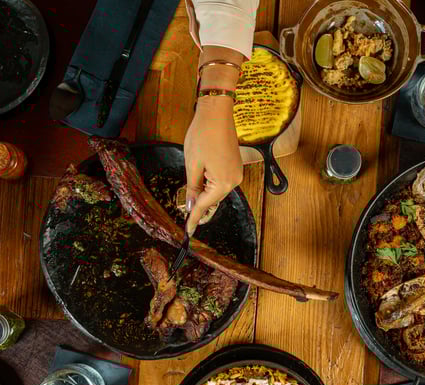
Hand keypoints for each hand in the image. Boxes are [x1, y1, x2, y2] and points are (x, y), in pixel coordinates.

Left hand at [183, 95, 242, 234]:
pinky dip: (211, 186)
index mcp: (223, 182)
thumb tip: (192, 206)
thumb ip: (192, 188)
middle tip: (187, 220)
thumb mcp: (192, 165)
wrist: (217, 113)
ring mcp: (237, 173)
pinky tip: (202, 184)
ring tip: (192, 202)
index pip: (205, 205)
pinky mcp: (236, 166)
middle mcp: (234, 181)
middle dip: (200, 208)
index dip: (194, 218)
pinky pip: (222, 182)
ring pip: (217, 191)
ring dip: (205, 196)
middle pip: (213, 200)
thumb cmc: (203, 135)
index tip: (188, 232)